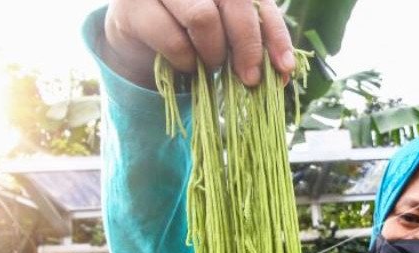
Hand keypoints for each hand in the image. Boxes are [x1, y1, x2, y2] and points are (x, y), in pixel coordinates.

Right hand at [103, 0, 294, 87]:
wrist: (140, 40)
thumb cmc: (192, 35)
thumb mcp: (228, 37)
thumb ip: (255, 44)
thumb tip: (284, 71)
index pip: (259, 2)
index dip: (275, 35)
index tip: (284, 68)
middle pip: (235, 3)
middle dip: (248, 47)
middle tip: (249, 79)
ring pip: (203, 17)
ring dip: (212, 52)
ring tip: (210, 64)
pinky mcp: (134, 7)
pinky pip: (173, 39)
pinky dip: (186, 61)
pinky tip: (186, 65)